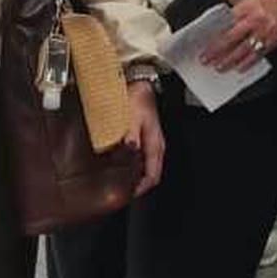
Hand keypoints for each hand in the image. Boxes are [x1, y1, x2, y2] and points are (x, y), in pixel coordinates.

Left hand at [125, 80, 164, 195]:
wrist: (139, 83)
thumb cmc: (136, 98)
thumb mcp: (131, 117)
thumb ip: (131, 135)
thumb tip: (131, 149)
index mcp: (155, 145)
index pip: (152, 176)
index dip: (141, 189)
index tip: (128, 194)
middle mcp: (156, 145)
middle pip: (150, 173)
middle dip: (137, 184)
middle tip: (122, 190)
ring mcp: (152, 141)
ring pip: (146, 166)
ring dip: (135, 174)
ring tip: (120, 179)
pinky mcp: (145, 136)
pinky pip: (142, 156)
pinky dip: (133, 163)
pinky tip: (122, 162)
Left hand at [203, 0, 276, 72]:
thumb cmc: (267, 1)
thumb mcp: (248, 2)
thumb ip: (235, 15)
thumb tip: (218, 31)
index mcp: (247, 7)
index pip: (226, 24)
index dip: (215, 36)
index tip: (204, 46)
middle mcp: (256, 19)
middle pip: (233, 38)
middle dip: (218, 51)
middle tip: (206, 60)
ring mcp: (266, 31)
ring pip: (245, 49)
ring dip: (231, 60)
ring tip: (220, 67)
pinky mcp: (275, 41)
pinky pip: (259, 54)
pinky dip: (248, 63)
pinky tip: (239, 68)